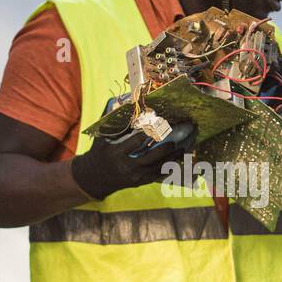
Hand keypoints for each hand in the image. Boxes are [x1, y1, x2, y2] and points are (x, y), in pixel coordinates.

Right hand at [70, 123, 196, 199]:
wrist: (94, 178)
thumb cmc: (99, 152)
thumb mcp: (101, 136)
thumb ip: (112, 119)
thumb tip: (125, 100)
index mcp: (116, 153)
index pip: (136, 141)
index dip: (149, 132)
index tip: (162, 121)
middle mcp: (127, 166)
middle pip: (152, 155)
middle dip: (168, 145)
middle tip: (180, 134)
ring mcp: (136, 176)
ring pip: (160, 166)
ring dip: (174, 155)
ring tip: (187, 144)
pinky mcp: (142, 181)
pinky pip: (160, 174)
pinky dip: (172, 165)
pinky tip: (181, 157)